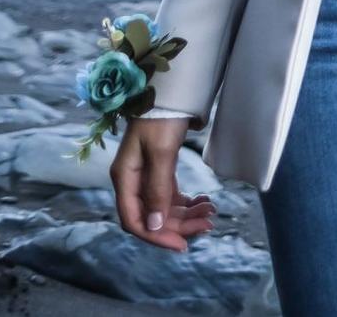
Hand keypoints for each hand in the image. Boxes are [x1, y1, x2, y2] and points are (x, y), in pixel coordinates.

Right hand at [110, 116, 215, 250]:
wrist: (170, 91)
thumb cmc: (161, 118)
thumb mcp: (161, 154)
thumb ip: (157, 190)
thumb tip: (155, 225)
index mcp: (124, 179)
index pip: (134, 221)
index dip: (156, 236)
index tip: (183, 245)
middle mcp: (132, 181)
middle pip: (153, 216)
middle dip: (179, 224)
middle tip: (209, 224)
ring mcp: (145, 175)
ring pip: (164, 207)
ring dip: (187, 213)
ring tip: (212, 211)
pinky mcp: (159, 169)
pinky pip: (171, 195)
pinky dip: (187, 201)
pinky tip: (204, 201)